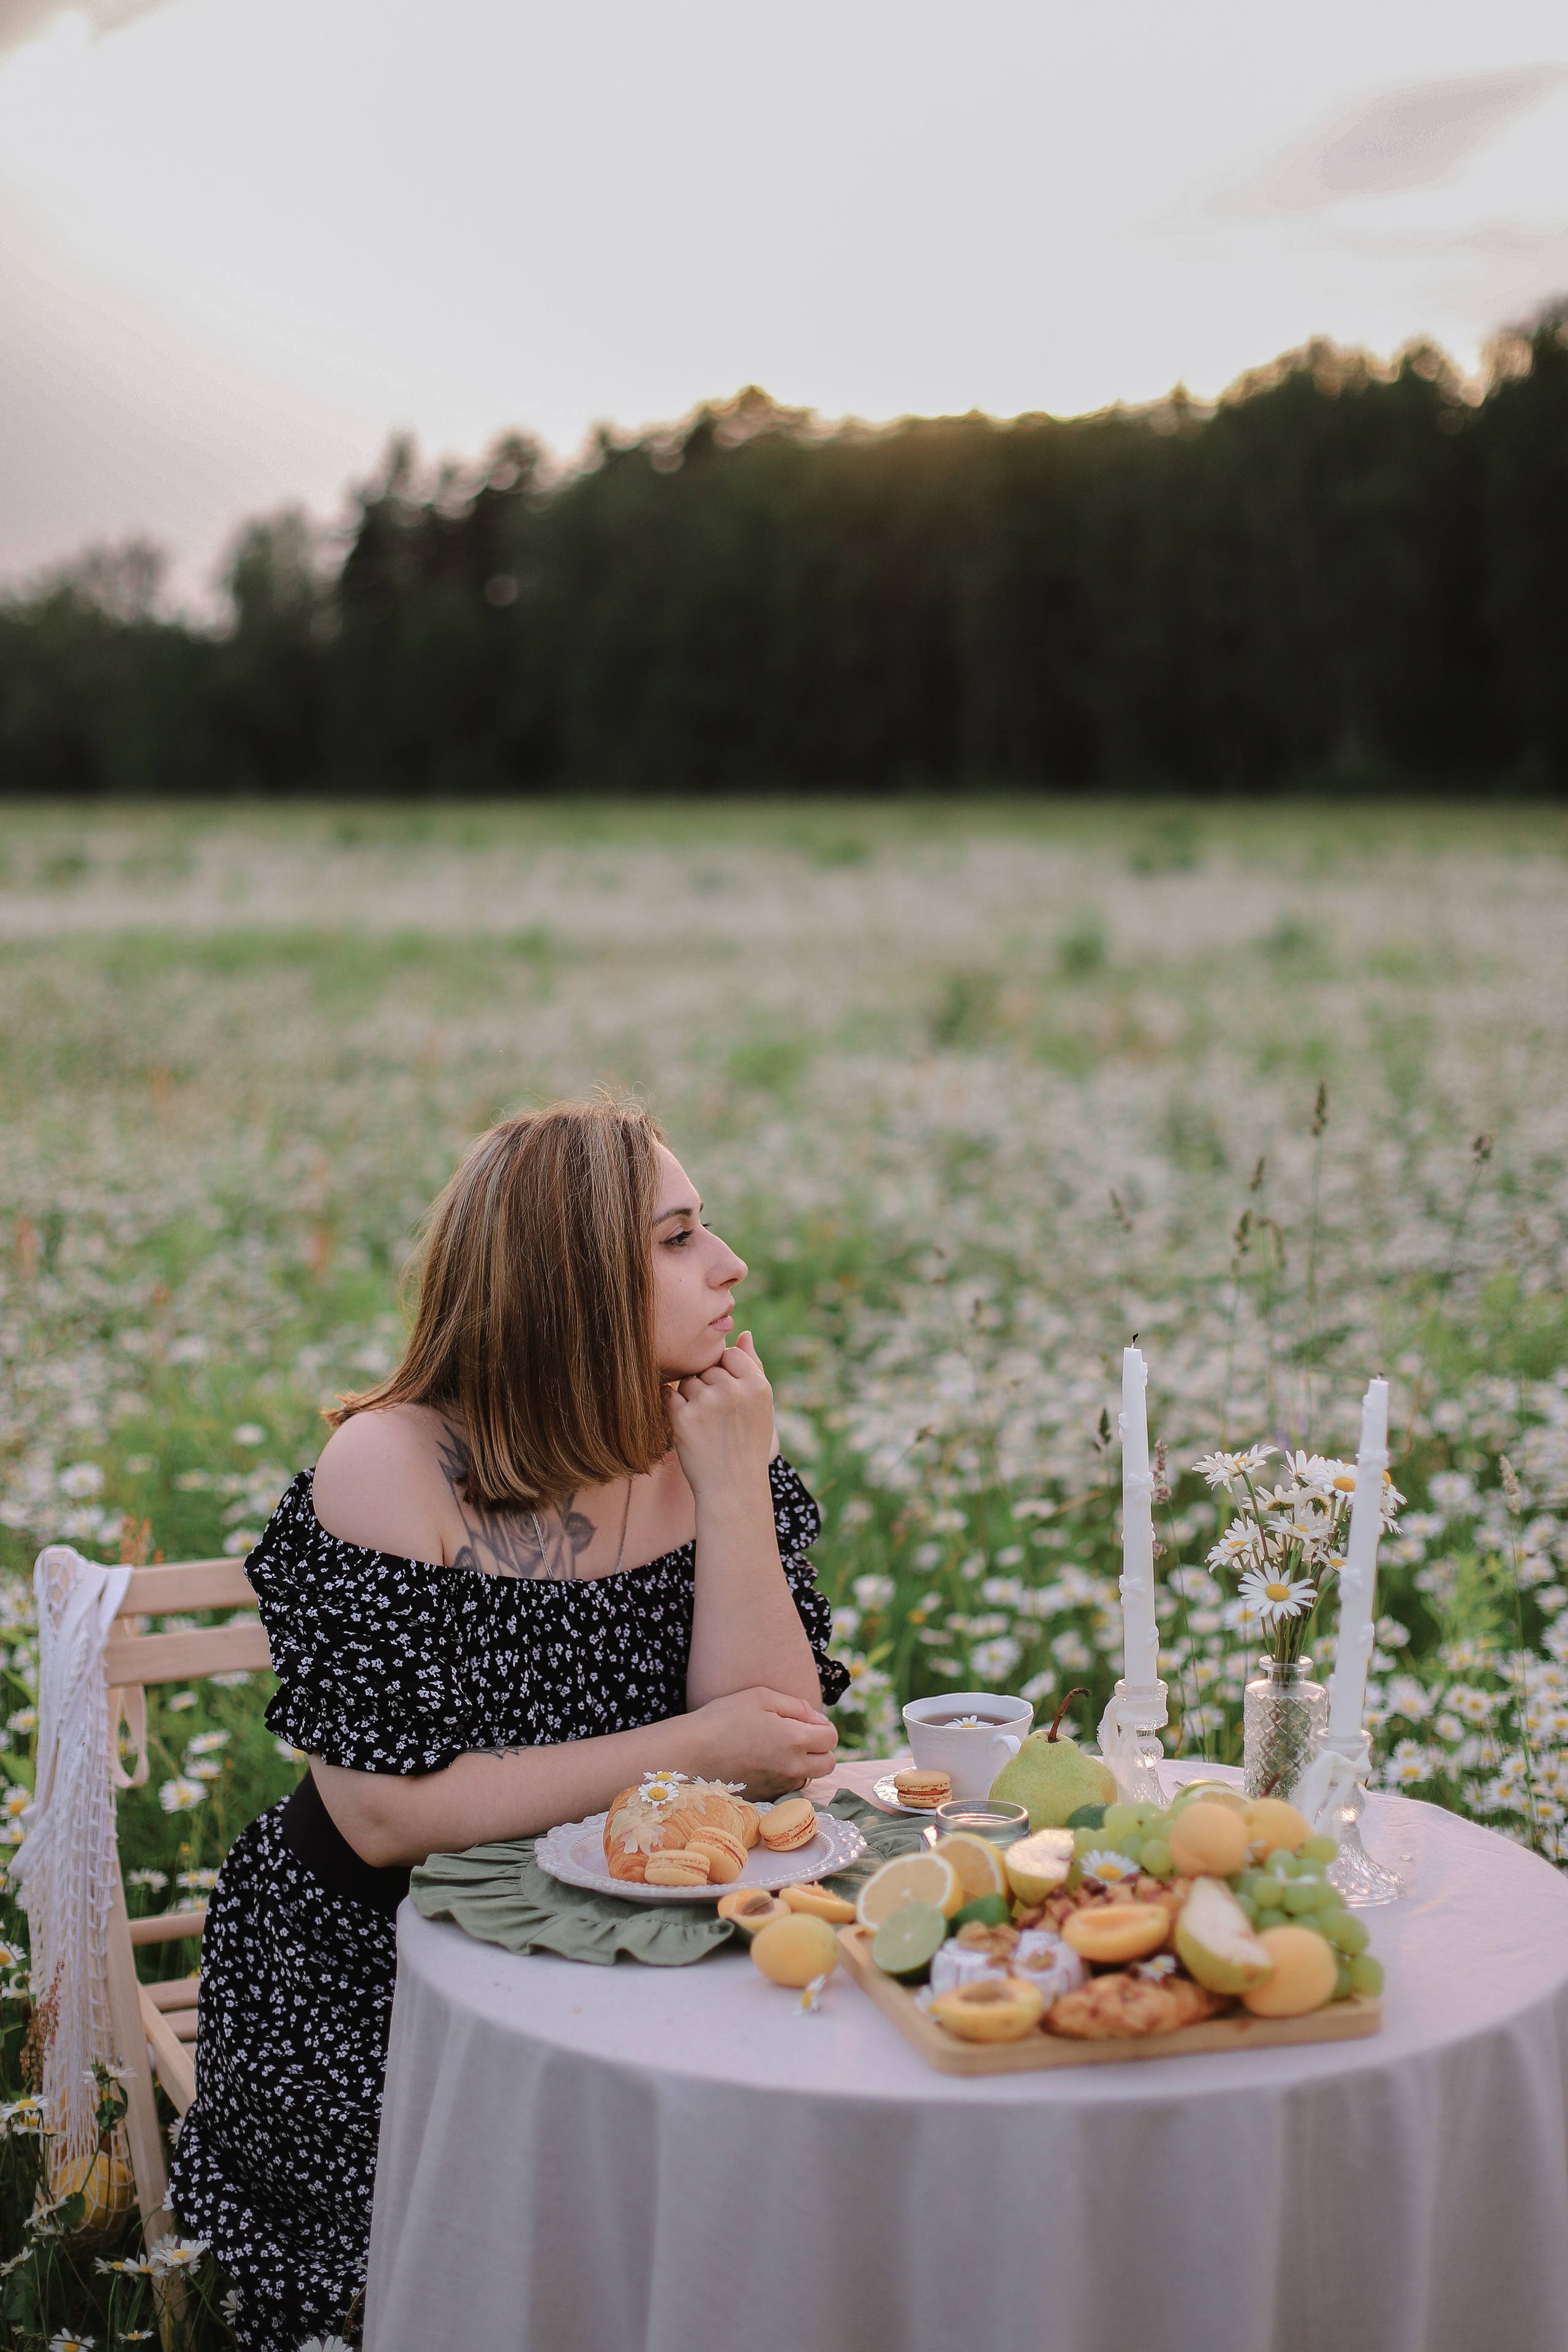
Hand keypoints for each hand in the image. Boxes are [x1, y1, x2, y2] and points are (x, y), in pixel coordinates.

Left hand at [666, 1331, 774, 1499]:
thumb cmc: (748, 1445)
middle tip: (718, 1417)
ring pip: (686, 1381)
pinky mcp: (683, 1419)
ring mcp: (708, 1404)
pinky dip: (671, 1407)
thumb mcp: (763, 1406)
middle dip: (707, 1386)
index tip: (729, 1398)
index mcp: (758, 1385)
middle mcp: (734, 1391)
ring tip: (705, 1424)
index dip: (725, 1374)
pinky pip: (668, 1396)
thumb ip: (753, 1366)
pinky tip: (685, 1424)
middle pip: (706, 1367)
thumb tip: (743, 1332)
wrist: (732, 1488)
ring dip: (689, 1398)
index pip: (729, 1354)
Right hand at [688, 1684, 838, 1797]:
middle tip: (798, 1736)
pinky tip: (762, 1763)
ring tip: (776, 1748)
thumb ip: (796, 1706)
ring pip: (808, 1777)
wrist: (690, 1753)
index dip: (822, 1726)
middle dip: (820, 1749)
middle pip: (828, 1764)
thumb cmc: (723, 1718)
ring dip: (802, 1764)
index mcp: (796, 1740)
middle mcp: (793, 1768)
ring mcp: (779, 1786)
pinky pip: (787, 1788)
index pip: (831, 1738)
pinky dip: (783, 1776)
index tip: (805, 1721)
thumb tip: (817, 1719)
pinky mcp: (765, 1797)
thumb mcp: (761, 1697)